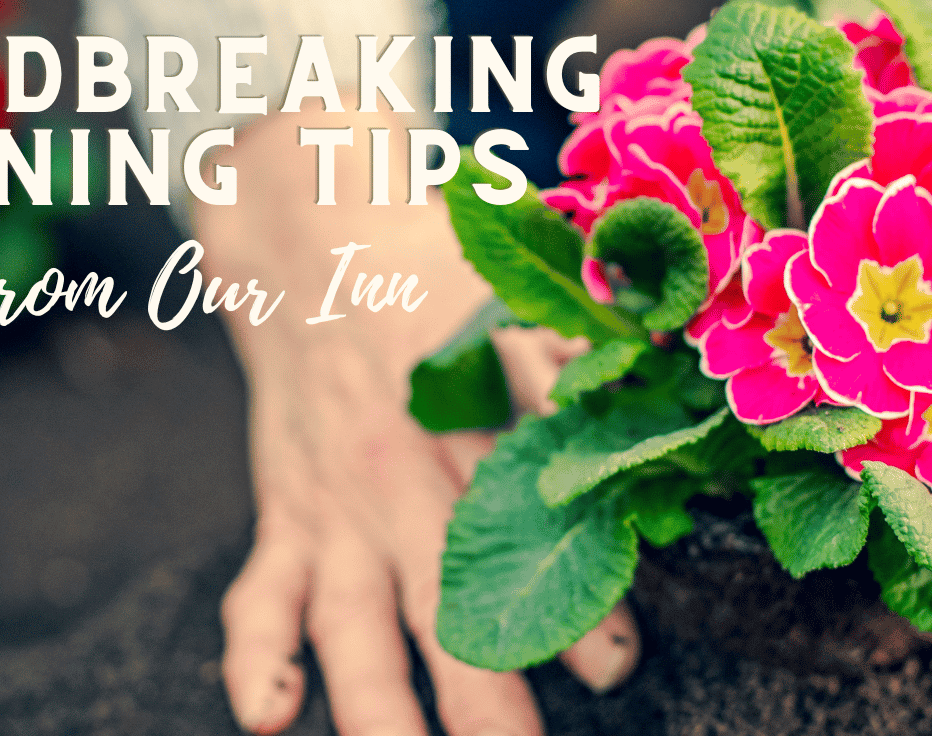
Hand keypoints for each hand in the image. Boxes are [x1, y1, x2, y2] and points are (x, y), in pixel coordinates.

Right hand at [198, 106, 636, 735]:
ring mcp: (342, 503)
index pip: (532, 512)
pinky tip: (266, 714)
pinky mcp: (289, 518)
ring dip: (379, 705)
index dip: (576, 590)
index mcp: (476, 414)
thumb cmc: (436, 281)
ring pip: (353, 619)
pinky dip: (255, 654)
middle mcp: (405, 468)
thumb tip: (676, 406)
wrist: (310, 243)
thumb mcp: (518, 298)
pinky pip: (261, 595)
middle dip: (486, 691)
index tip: (614, 661)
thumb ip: (584, 358)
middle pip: (447, 592)